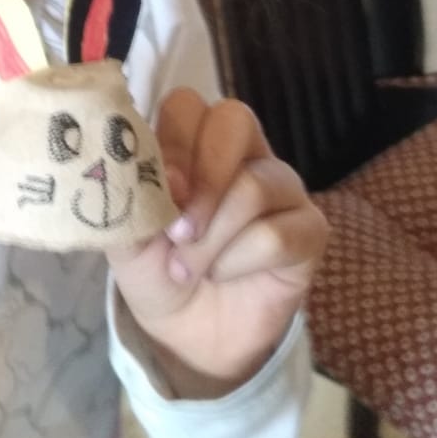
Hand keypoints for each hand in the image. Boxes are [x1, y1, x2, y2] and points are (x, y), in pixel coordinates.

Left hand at [107, 88, 327, 398]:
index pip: (189, 105)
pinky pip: (278, 234)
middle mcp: (243, 151)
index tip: (163, 189)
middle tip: (178, 232)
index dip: (175, 141)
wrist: (188, 332)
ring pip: (254, 186)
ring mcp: (281, 186)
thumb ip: (127, 200)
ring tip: (186, 268)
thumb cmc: (157, 269)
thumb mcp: (128, 236)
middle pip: (235, 122)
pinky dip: (239, 262)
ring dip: (211, 238)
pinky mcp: (310, 228)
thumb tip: (127, 173)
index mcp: (193, 140)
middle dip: (203, 180)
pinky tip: (223, 275)